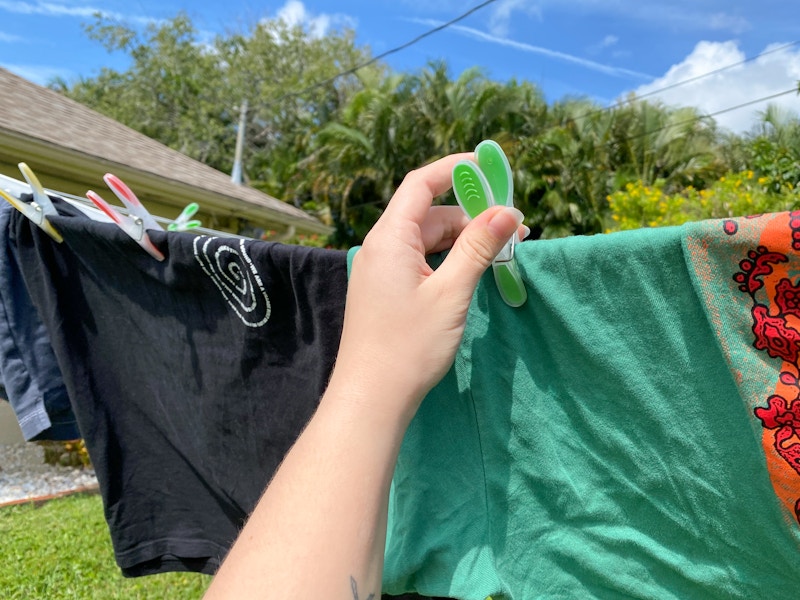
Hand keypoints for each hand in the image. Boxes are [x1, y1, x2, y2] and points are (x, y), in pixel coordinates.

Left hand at [328, 153, 524, 422]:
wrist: (372, 398)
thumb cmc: (410, 345)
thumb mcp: (451, 293)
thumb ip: (478, 248)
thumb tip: (508, 211)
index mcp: (389, 238)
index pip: (421, 184)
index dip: (455, 169)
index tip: (491, 168)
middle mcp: (380, 247)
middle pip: (427, 213)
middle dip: (470, 213)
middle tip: (513, 227)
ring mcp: (381, 271)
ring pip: (426, 239)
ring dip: (462, 240)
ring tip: (501, 251)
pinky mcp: (386, 291)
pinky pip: (419, 261)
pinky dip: (447, 259)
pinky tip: (472, 271)